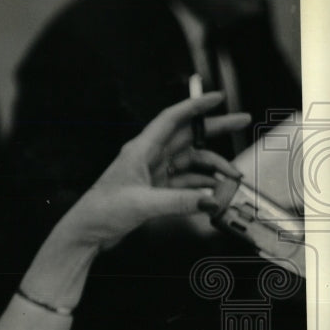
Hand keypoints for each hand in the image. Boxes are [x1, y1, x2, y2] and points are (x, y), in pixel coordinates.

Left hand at [60, 92, 250, 250]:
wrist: (88, 232)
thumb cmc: (102, 210)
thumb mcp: (143, 204)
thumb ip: (179, 202)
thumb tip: (211, 200)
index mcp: (140, 150)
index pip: (171, 119)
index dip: (195, 106)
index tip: (217, 98)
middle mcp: (148, 158)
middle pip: (187, 137)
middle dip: (215, 129)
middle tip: (241, 122)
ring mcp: (153, 174)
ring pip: (190, 162)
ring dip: (212, 167)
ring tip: (232, 176)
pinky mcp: (155, 191)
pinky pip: (185, 183)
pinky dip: (202, 186)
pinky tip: (215, 191)